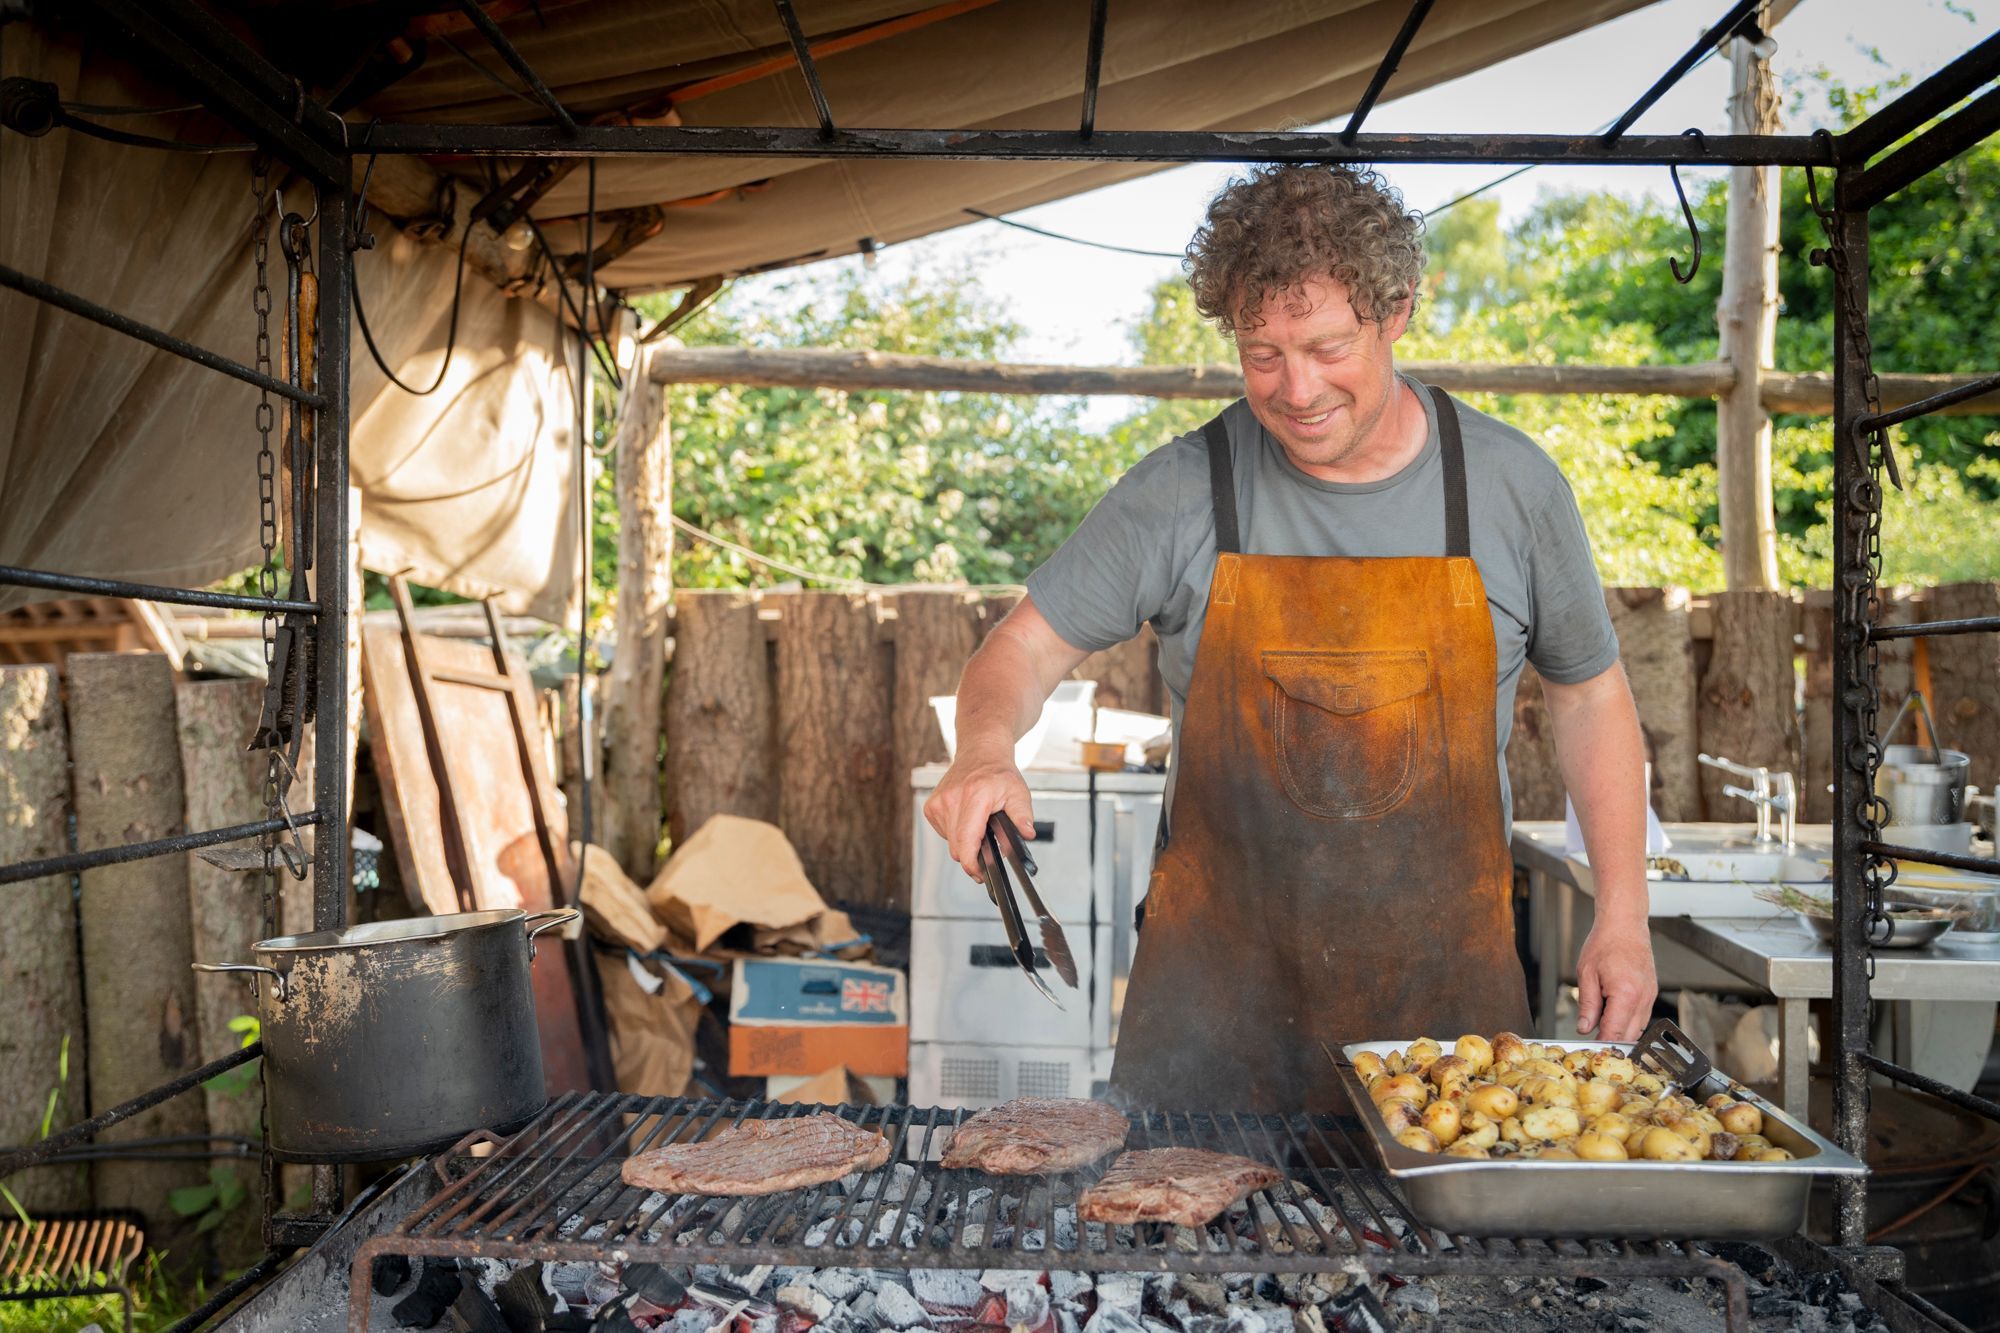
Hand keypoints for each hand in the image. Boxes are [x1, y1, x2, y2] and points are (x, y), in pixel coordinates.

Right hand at [923, 747, 1034, 879]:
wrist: (980, 753)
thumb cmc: (999, 773)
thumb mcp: (1018, 792)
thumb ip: (1022, 815)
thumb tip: (1026, 834)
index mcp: (974, 796)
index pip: (966, 839)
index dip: (971, 863)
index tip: (979, 873)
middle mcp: (952, 799)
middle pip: (957, 847)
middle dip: (973, 854)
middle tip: (989, 848)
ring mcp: (938, 803)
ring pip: (950, 842)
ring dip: (965, 842)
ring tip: (979, 825)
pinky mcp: (931, 807)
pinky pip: (944, 833)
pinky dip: (956, 833)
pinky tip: (967, 819)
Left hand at [1575, 919, 1657, 1041]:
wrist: (1625, 924)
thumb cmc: (1605, 943)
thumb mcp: (1586, 974)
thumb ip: (1587, 1004)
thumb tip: (1584, 1028)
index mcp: (1626, 994)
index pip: (1614, 1032)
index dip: (1602, 1045)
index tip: (1591, 1051)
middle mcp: (1643, 998)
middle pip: (1629, 1035)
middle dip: (1612, 1043)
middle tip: (1593, 1044)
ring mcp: (1650, 996)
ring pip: (1638, 1028)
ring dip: (1621, 1033)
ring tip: (1601, 1029)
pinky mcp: (1652, 992)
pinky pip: (1642, 1016)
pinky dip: (1629, 1022)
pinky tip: (1614, 1017)